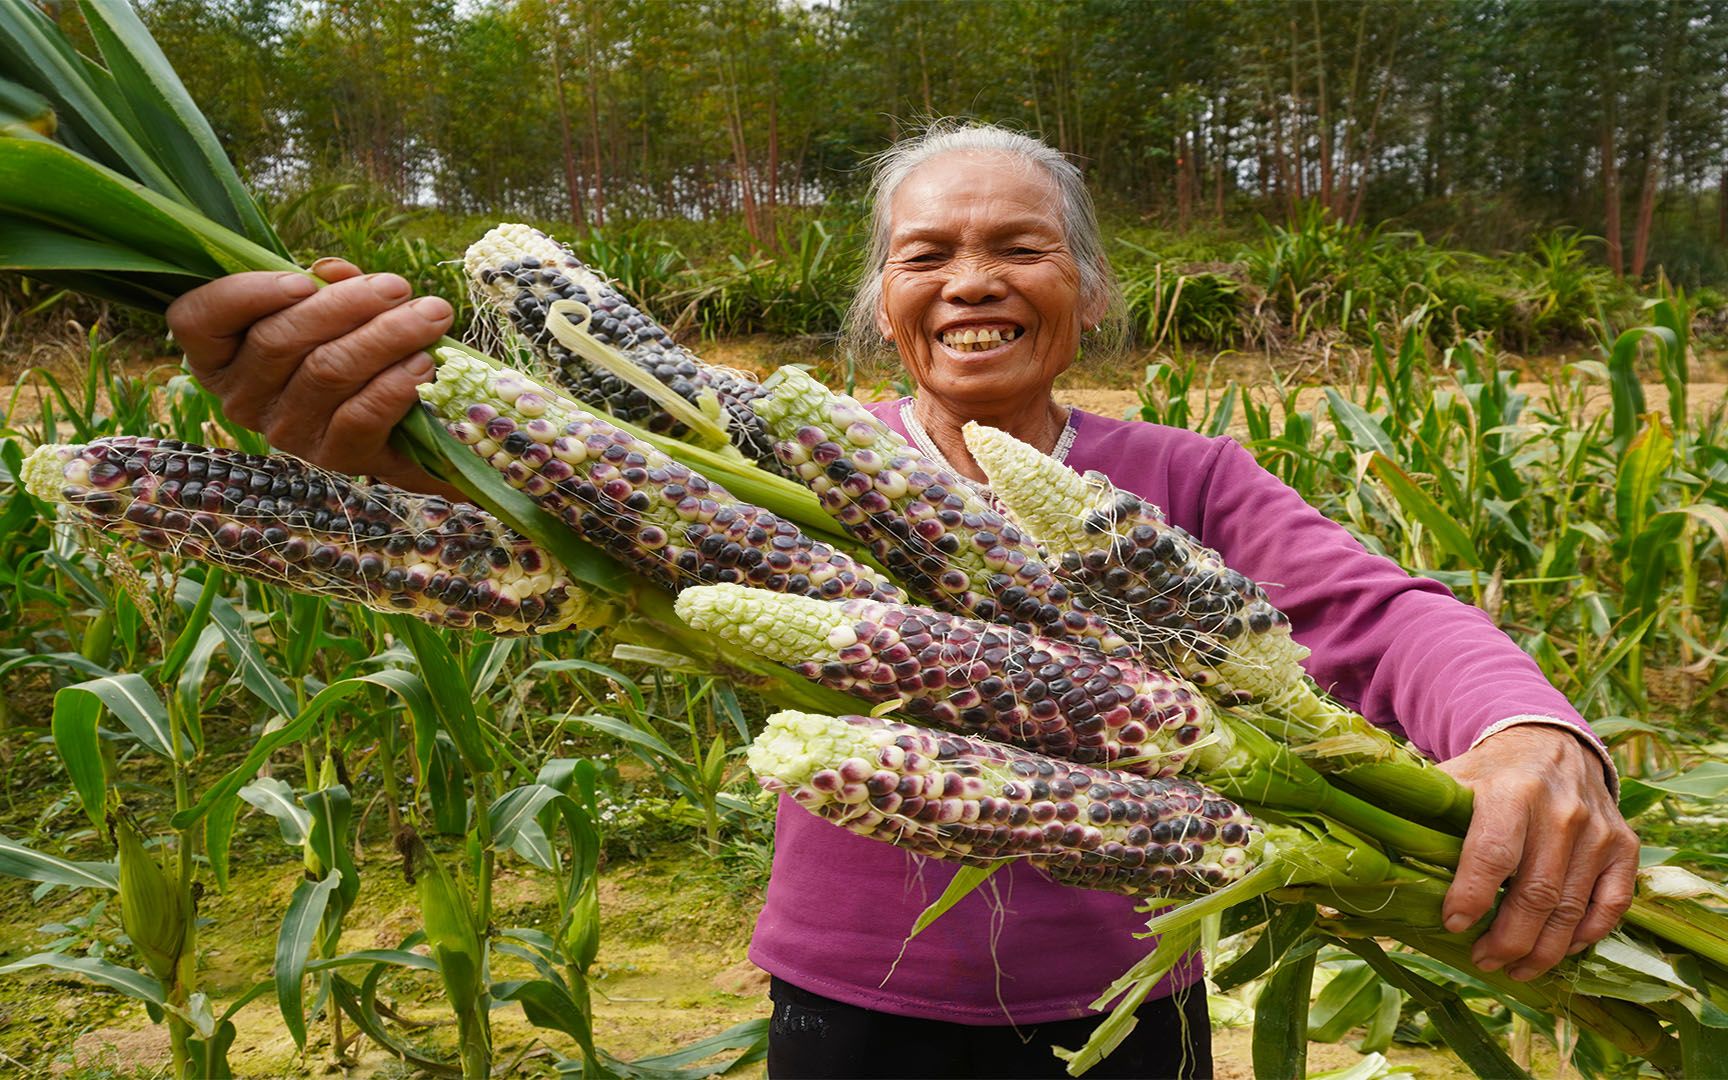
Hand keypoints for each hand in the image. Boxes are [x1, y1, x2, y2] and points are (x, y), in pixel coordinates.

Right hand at [165, 258, 457, 495]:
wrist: (401, 427)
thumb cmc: (350, 351)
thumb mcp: (329, 312)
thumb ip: (323, 286)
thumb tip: (330, 270)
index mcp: (222, 355)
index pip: (199, 320)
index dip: (245, 295)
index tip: (303, 281)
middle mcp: (242, 398)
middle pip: (280, 340)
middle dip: (345, 305)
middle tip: (397, 287)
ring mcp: (286, 432)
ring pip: (328, 371)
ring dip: (386, 336)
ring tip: (430, 315)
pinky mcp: (333, 457)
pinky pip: (361, 414)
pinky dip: (396, 383)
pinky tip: (423, 362)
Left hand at [1438, 725, 1638, 979]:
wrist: (1552, 744)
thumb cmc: (1491, 774)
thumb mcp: (1455, 780)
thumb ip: (1425, 817)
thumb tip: (1377, 863)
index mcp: (1510, 791)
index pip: (1492, 854)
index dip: (1472, 896)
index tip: (1454, 925)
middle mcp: (1560, 811)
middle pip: (1536, 894)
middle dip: (1508, 940)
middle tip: (1484, 961)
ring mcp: (1598, 830)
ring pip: (1572, 908)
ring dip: (1543, 950)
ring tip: (1515, 969)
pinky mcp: (1624, 845)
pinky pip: (1612, 904)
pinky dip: (1587, 934)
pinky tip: (1562, 950)